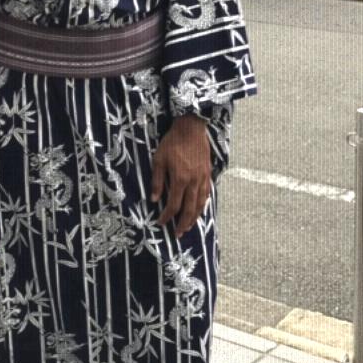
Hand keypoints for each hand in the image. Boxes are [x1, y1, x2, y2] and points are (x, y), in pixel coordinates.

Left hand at [151, 114, 210, 236]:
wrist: (191, 129)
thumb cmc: (172, 143)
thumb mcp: (159, 160)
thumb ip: (157, 181)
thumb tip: (154, 199)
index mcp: (180, 179)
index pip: (173, 205)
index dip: (167, 216)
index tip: (160, 223)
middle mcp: (193, 182)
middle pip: (189, 209)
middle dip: (182, 224)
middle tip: (177, 234)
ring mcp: (203, 179)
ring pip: (200, 204)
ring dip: (194, 218)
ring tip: (188, 227)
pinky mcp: (208, 174)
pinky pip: (206, 194)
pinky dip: (202, 205)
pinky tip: (199, 209)